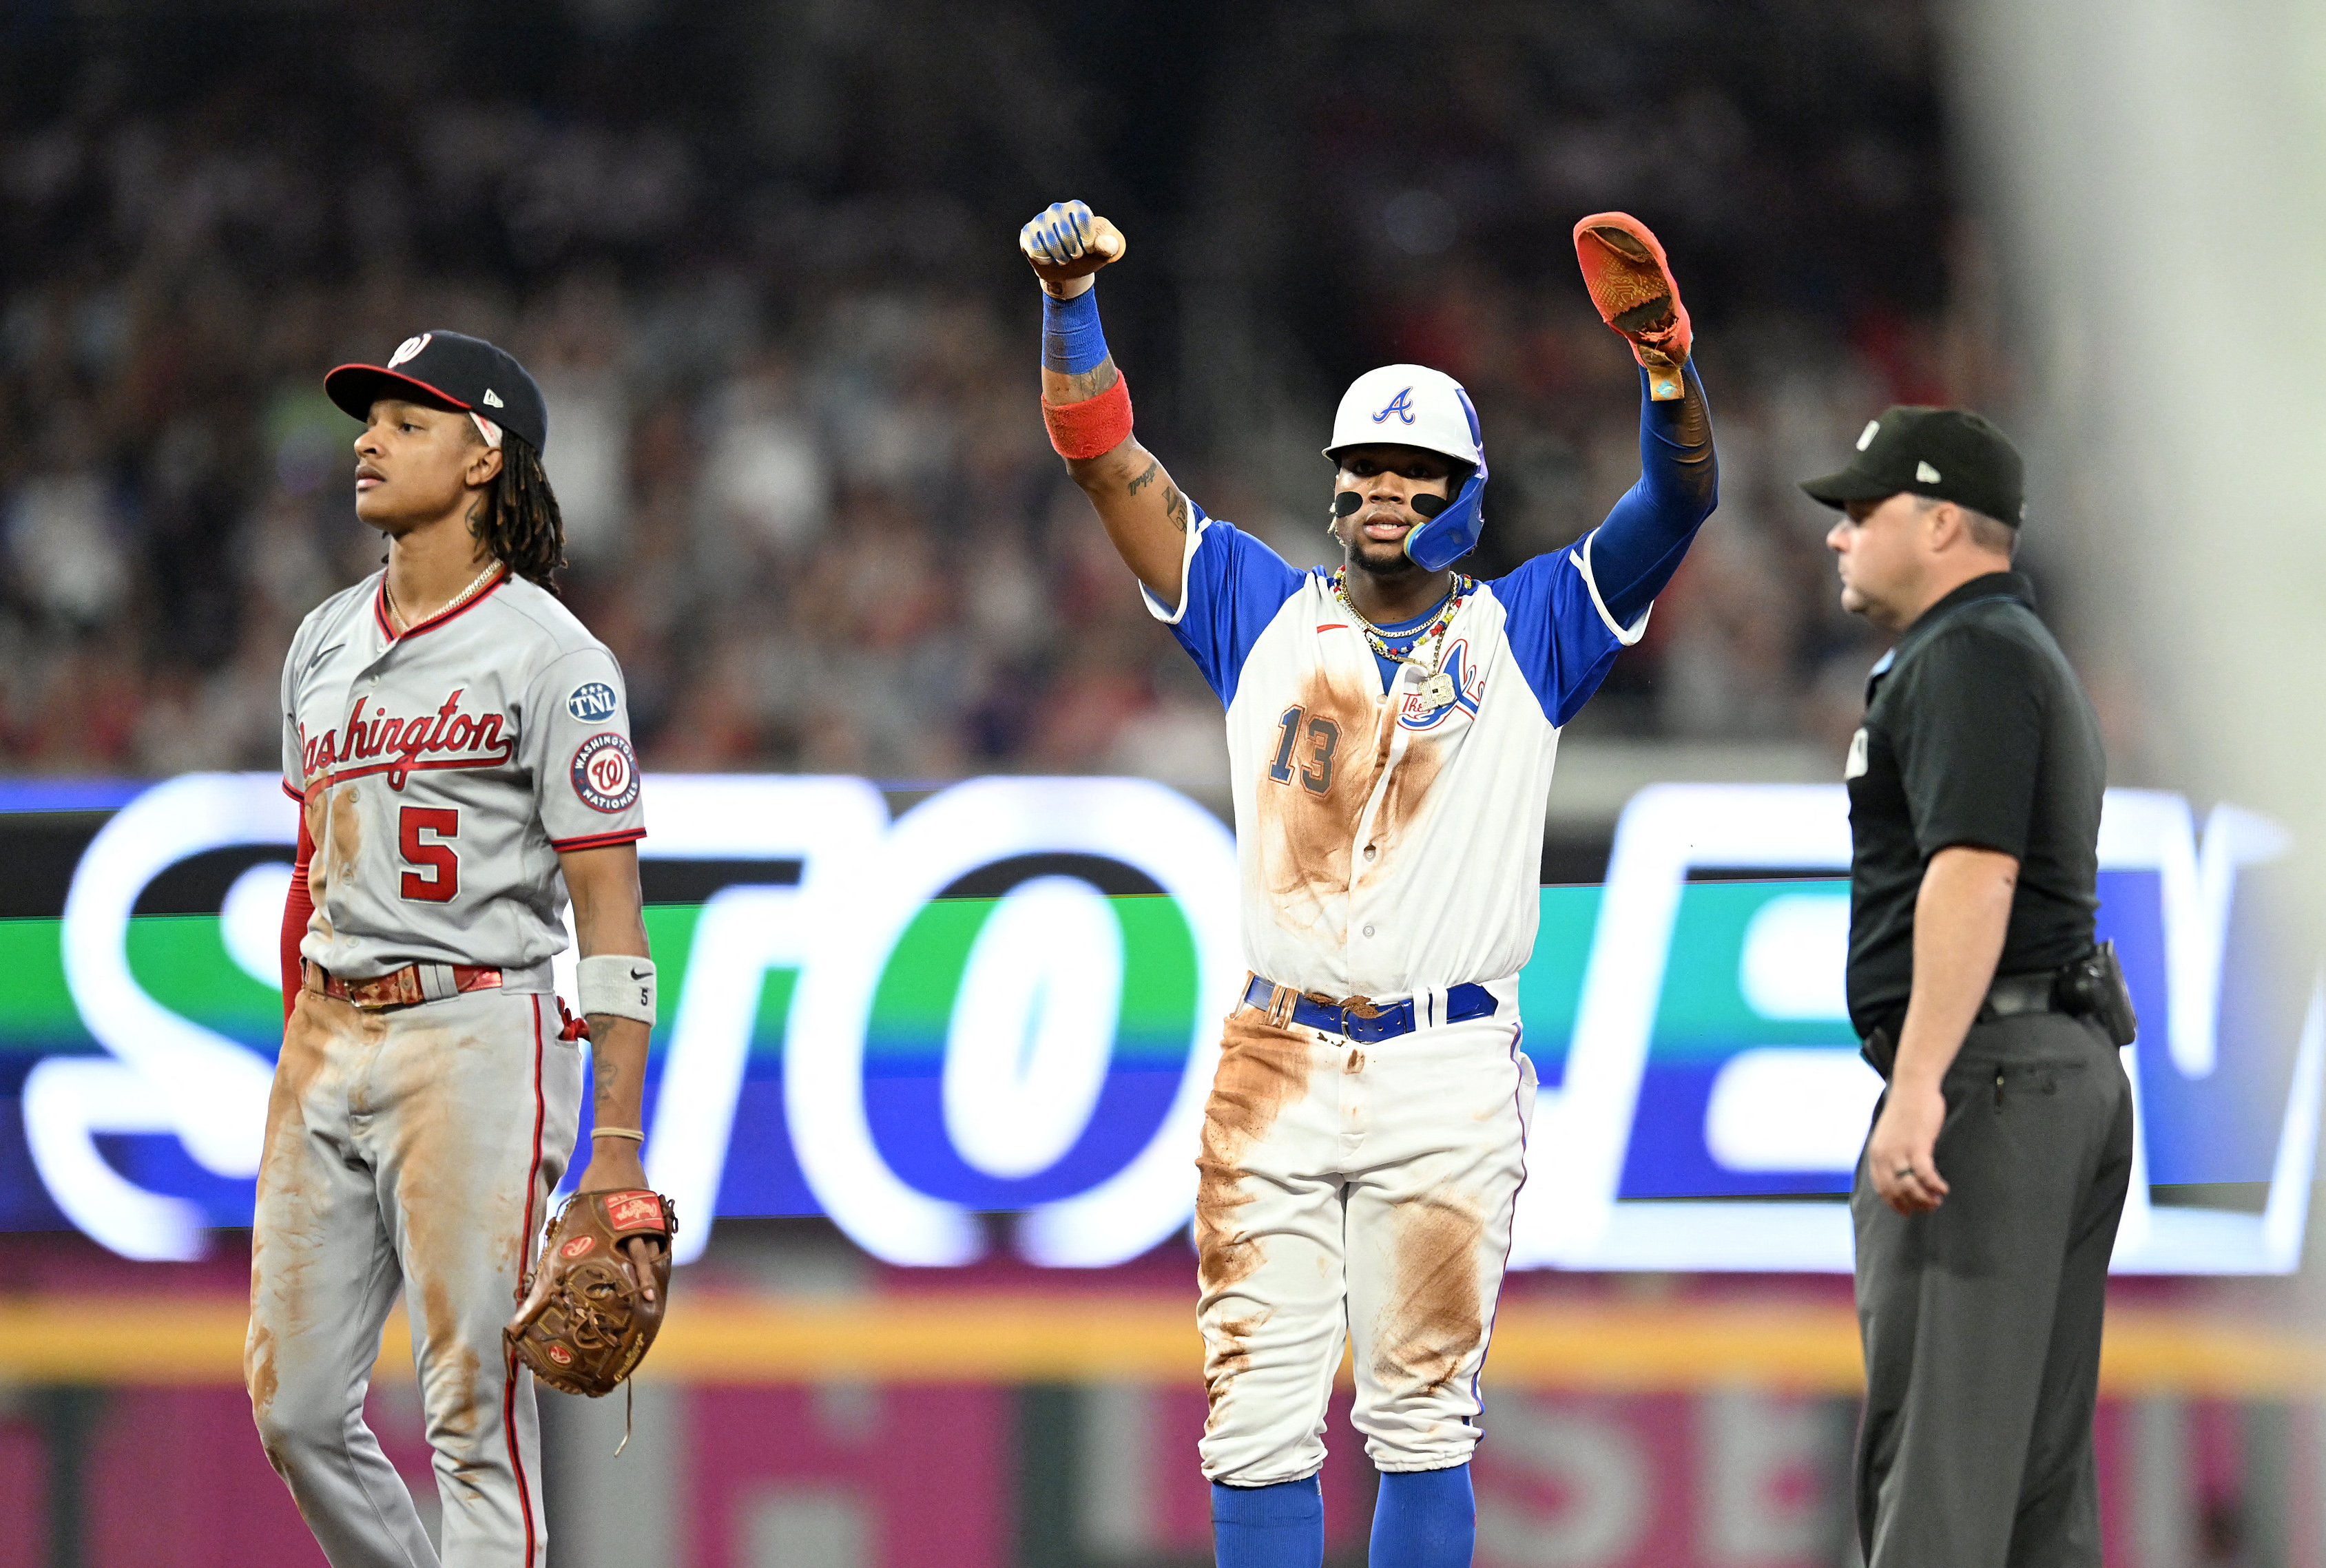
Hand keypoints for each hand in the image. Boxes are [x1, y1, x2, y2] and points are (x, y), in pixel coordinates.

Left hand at [574, 1140, 665, 1303]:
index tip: (638, 1294)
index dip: (637, 1277)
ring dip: (651, 1264)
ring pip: (653, 1246)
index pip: (633, 1257)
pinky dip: (653, 1246)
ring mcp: (646, 1215)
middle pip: (645, 1257)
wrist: (616, 1153)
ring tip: (649, 1284)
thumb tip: (558, 1244)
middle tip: (648, 1299)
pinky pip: (654, 1233)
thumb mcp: (583, 1205)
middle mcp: (636, 1223)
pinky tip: (650, 1259)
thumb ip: (578, 1226)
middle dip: (646, 1279)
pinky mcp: (650, 1209)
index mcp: (620, 1225)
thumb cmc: (594, 1180)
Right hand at [1020, 200, 1125, 294]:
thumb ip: (1111, 246)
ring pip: (1050, 243)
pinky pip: (1036, 249)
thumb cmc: (1088, 256)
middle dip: (1074, 253)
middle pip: (1066, 234)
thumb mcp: (1104, 253)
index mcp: (1078, 208)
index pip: (1082, 221)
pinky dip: (1046, 260)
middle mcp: (1057, 209)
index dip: (1087, 241)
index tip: (1088, 250)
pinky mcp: (1027, 232)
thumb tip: (1107, 244)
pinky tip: (1050, 258)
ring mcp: (1040, 220)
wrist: (1067, 269)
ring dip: (1061, 258)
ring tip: (1064, 258)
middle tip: (1075, 256)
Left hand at [1865, 1077, 1950, 1214]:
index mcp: (1876, 1154)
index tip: (1907, 1213)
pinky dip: (1934, 1186)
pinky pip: (1925, 1174)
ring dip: (1925, 1199)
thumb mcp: (1892, 1135)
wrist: (1913, 1087)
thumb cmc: (1906, 1111)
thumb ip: (1892, 1154)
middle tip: (1929, 1208)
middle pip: (1896, 1192)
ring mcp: (1900, 1150)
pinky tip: (1943, 1189)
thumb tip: (1900, 1172)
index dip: (1895, 1204)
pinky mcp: (1917, 1145)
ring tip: (1937, 1200)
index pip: (1882, 1188)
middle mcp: (1884, 1155)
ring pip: (1910, 1187)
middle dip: (1913, 1205)